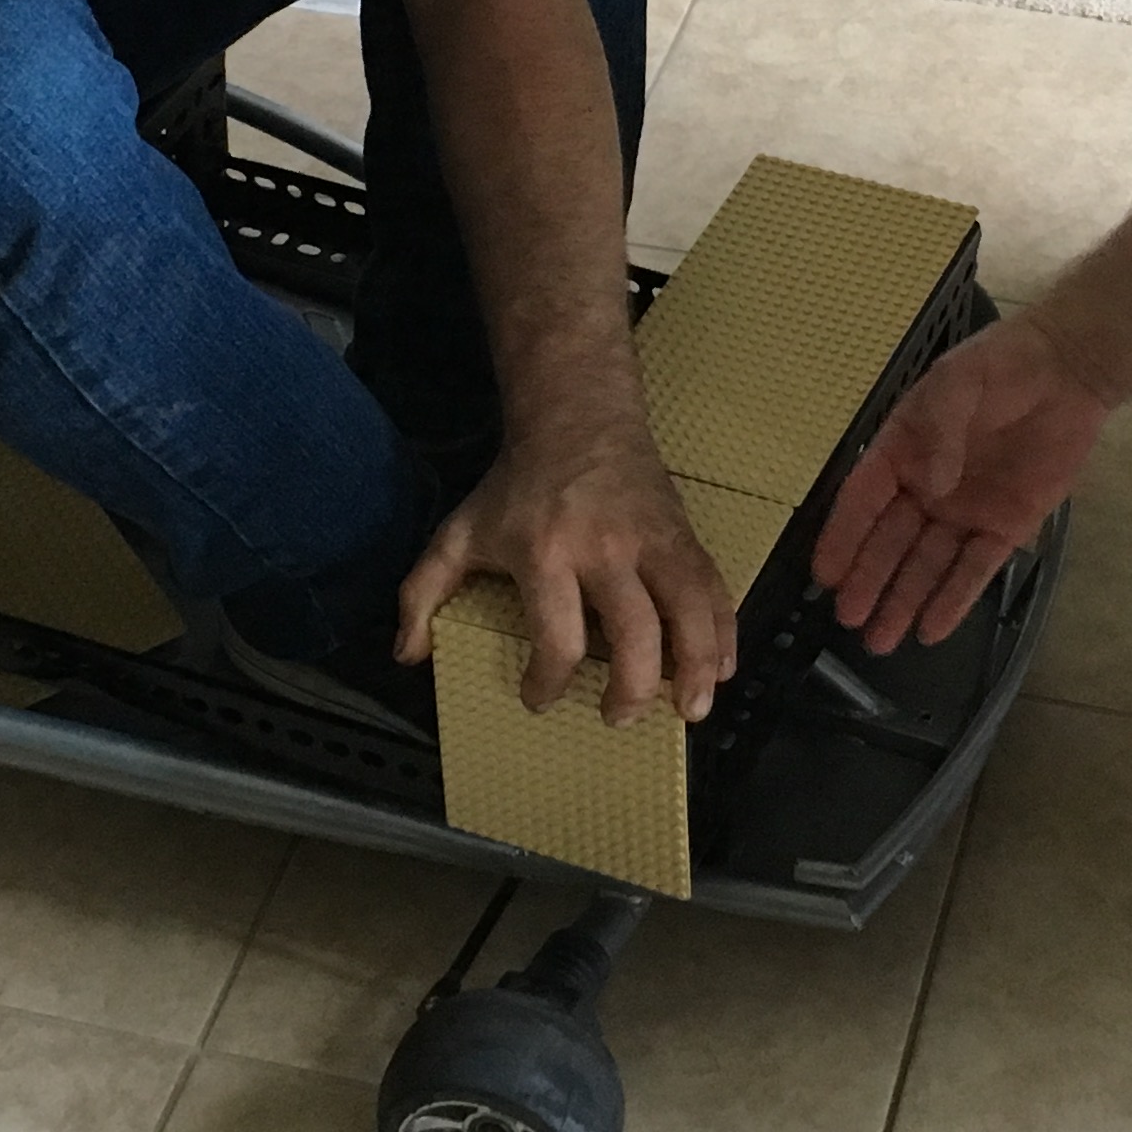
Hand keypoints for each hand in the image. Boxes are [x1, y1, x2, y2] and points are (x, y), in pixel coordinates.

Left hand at [395, 409, 737, 725]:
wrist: (577, 414)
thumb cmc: (515, 485)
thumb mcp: (458, 531)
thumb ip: (422, 593)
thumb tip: (407, 656)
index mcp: (545, 553)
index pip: (557, 637)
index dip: (547, 681)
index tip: (538, 697)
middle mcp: (606, 551)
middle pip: (634, 634)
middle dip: (631, 690)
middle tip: (616, 717)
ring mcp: (654, 542)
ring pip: (689, 611)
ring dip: (695, 668)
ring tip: (689, 712)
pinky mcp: (685, 536)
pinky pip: (714, 589)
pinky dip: (724, 632)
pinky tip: (721, 669)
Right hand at [814, 309, 1111, 654]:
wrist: (1068, 372)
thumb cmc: (1002, 367)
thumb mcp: (958, 383)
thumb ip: (940, 431)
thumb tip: (929, 486)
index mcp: (903, 451)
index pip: (863, 500)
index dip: (843, 537)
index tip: (825, 575)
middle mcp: (927, 488)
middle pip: (891, 542)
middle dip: (870, 581)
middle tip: (849, 620)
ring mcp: (966, 512)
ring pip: (927, 565)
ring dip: (904, 600)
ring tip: (881, 641)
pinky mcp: (1006, 527)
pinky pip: (975, 569)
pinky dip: (954, 599)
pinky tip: (932, 630)